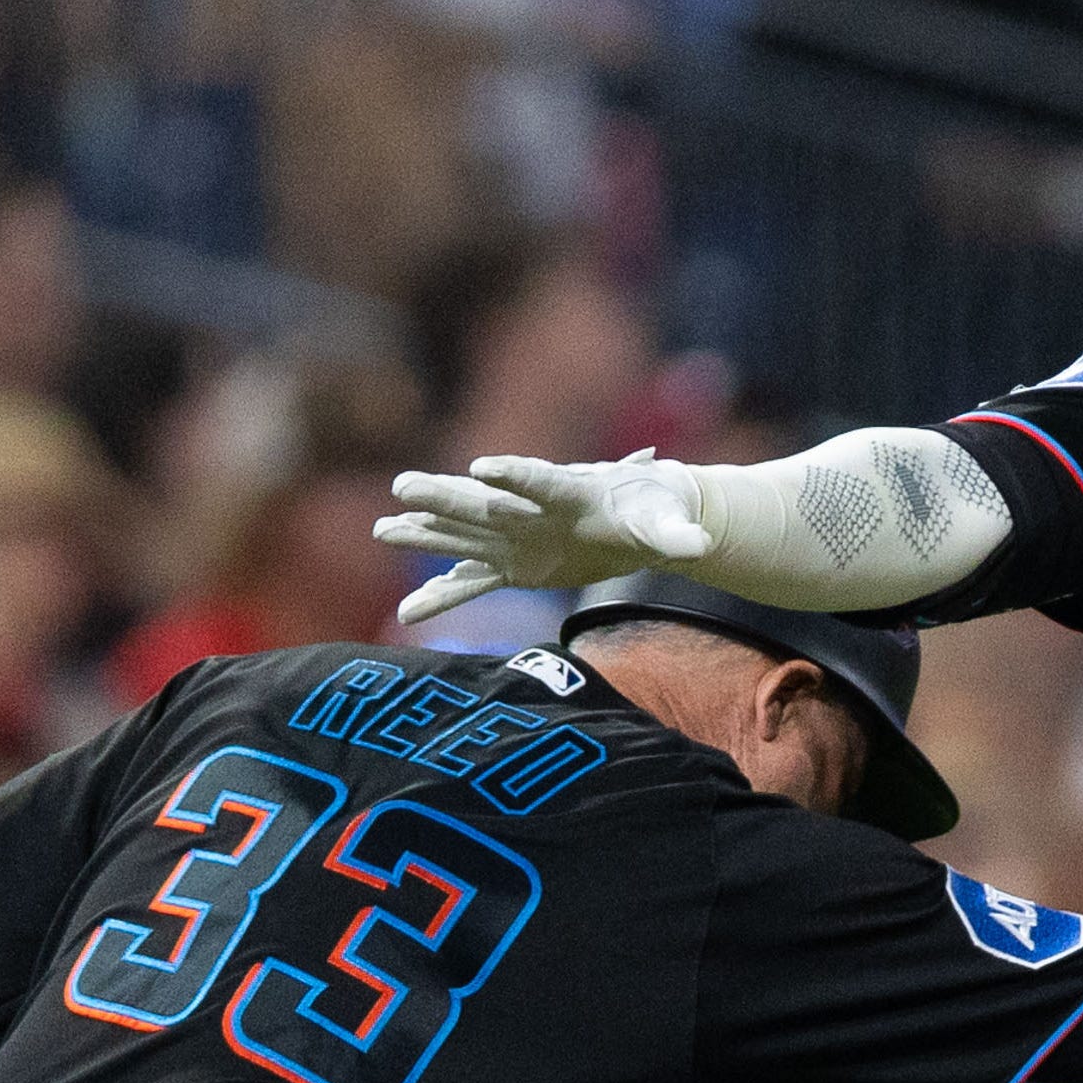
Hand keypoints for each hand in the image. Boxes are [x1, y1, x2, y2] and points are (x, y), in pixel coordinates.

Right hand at [373, 449, 714, 625]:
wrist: (642, 517)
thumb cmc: (657, 514)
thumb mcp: (670, 527)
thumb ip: (678, 536)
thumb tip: (698, 547)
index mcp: (571, 492)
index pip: (538, 479)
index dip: (512, 475)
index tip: (481, 469)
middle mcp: (533, 510)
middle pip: (482, 501)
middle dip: (444, 495)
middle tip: (404, 486)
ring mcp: (517, 538)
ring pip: (464, 535)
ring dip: (427, 534)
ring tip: (383, 529)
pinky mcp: (515, 566)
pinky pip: (472, 581)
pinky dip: (444, 596)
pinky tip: (410, 613)